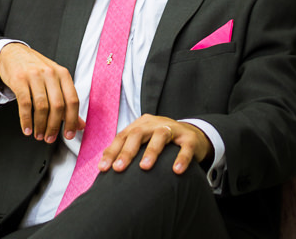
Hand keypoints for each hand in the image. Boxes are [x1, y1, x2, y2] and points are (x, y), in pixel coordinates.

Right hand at [0, 43, 84, 143]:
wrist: (13, 53)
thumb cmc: (36, 69)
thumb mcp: (55, 81)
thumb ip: (67, 102)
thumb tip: (81, 125)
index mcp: (62, 74)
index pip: (72, 100)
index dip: (72, 120)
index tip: (68, 135)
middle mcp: (50, 73)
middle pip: (57, 105)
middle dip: (54, 126)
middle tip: (49, 138)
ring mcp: (34, 75)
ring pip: (41, 106)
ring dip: (40, 125)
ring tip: (38, 135)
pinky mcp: (19, 79)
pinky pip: (25, 103)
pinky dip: (26, 120)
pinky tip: (27, 129)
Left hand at [98, 114, 212, 174]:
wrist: (192, 135)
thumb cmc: (161, 141)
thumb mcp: (144, 141)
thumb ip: (127, 149)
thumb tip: (103, 166)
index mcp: (141, 124)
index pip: (123, 136)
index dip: (112, 151)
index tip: (103, 168)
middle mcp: (154, 124)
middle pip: (138, 133)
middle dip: (127, 151)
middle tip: (118, 168)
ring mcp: (173, 129)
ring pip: (160, 136)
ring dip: (151, 151)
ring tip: (144, 167)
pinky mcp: (189, 139)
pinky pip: (185, 148)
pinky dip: (181, 158)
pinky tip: (176, 171)